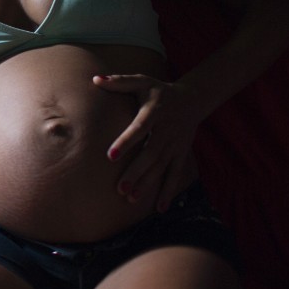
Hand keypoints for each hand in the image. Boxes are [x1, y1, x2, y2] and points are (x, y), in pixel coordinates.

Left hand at [93, 74, 201, 212]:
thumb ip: (119, 82)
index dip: (126, 141)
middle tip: (119, 187)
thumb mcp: (142, 81)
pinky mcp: (182, 154)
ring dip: (148, 184)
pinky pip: (176, 174)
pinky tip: (159, 209)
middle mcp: (167, 130)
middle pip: (151, 153)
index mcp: (155, 111)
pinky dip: (168, 191)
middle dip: (136, 171)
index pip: (140, 128)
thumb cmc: (158, 91)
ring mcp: (176, 144)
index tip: (110, 156)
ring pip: (162, 167)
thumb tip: (95, 79)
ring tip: (131, 198)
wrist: (192, 99)